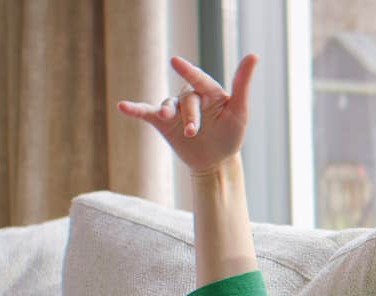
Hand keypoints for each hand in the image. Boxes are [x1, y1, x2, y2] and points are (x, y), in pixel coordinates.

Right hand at [117, 54, 258, 174]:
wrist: (215, 161)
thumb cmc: (231, 134)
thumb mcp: (239, 111)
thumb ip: (242, 84)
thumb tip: (253, 55)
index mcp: (210, 91)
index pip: (200, 79)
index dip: (188, 71)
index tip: (175, 62)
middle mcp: (191, 96)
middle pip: (187, 100)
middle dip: (190, 116)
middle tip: (192, 132)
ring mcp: (175, 109)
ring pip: (168, 105)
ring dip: (166, 112)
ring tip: (164, 117)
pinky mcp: (162, 122)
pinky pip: (145, 112)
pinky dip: (134, 109)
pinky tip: (122, 106)